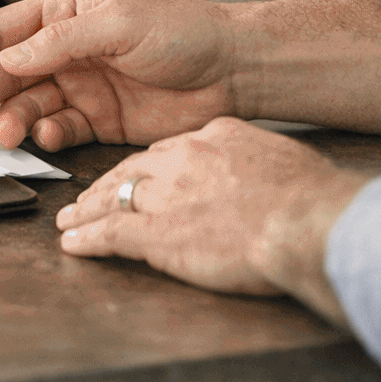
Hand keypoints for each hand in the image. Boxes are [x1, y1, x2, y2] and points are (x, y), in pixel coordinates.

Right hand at [0, 0, 241, 149]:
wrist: (236, 69)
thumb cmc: (182, 30)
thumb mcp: (119, 22)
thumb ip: (60, 42)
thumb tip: (8, 59)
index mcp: (64, 12)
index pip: (0, 31)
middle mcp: (65, 49)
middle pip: (6, 73)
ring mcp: (81, 85)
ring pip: (27, 105)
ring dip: (11, 119)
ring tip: (7, 133)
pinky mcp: (99, 119)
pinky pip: (59, 130)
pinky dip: (46, 137)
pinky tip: (45, 140)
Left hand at [55, 117, 366, 320]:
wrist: (308, 219)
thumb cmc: (311, 197)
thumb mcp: (282, 158)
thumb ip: (257, 162)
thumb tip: (260, 175)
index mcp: (213, 138)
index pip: (167, 150)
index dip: (147, 167)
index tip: (139, 177)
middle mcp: (182, 160)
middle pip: (132, 170)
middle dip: (107, 184)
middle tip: (88, 195)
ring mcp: (166, 196)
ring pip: (113, 198)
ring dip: (87, 210)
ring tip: (70, 219)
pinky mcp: (157, 233)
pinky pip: (111, 233)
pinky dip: (87, 238)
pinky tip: (73, 243)